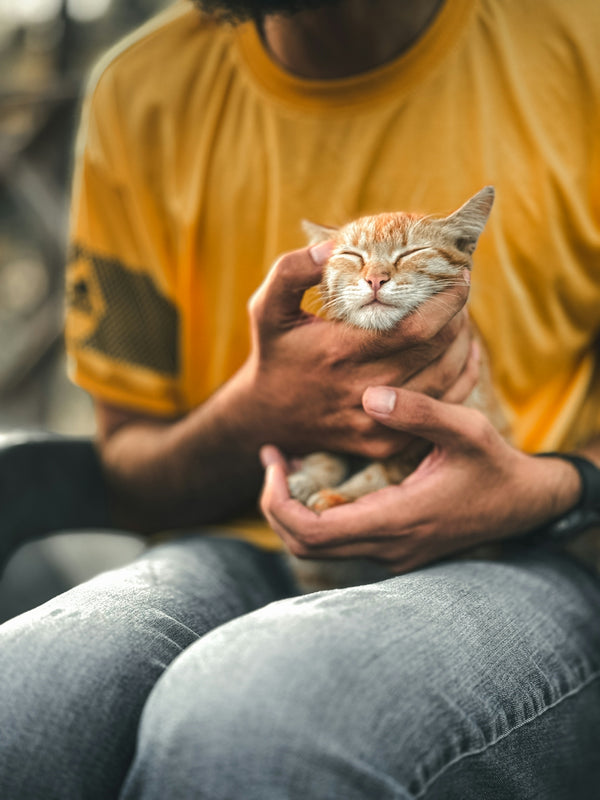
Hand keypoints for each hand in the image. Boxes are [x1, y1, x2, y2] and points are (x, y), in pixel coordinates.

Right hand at [237, 242, 473, 457]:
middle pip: (436, 353)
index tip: (459, 276)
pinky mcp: (384, 445)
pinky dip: (457, 383)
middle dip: (457, 319)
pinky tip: (458, 358)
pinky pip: (437, 413)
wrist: (266, 417)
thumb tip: (333, 246)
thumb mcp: (267, 309)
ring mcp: (376, 423)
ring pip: (444, 383)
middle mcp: (363, 392)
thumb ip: (292, 271)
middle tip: (459, 294)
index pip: (415, 328)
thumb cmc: (274, 354)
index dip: (447, 302)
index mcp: (340, 353)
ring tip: (459, 321)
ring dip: (461, 348)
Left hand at [260, 387, 582, 572]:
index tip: (273, 460)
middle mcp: (387, 548)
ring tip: (286, 465)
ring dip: (292, 511)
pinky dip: (315, 515)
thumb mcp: (466, 429)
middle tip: (272, 457)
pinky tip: (319, 479)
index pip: (311, 532)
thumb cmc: (494, 466)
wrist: (523, 505)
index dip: (277, 500)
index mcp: (397, 520)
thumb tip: (368, 396)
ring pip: (317, 548)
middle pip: (302, 546)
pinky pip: (338, 543)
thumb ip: (419, 412)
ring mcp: (390, 555)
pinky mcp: (393, 551)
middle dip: (274, 504)